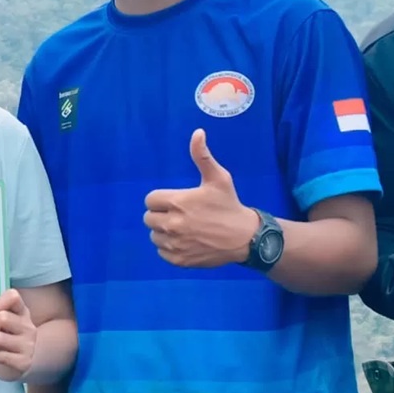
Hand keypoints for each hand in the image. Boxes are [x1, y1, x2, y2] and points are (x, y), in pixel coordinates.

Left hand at [0, 288, 42, 381]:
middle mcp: (28, 326)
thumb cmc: (4, 340)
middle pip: (4, 318)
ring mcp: (28, 344)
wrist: (17, 365)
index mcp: (22, 312)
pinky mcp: (24, 361)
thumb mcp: (0, 326)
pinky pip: (1, 356)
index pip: (13, 297)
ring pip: (0, 338)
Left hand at [142, 130, 257, 268]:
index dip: (161, 200)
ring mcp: (175, 244)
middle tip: (180, 215)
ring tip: (184, 228)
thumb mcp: (218, 178)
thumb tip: (197, 132)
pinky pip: (162, 252)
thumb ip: (202, 156)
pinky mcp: (179, 260)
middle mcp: (172, 224)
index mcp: (177, 202)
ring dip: (164, 232)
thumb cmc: (229, 205)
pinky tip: (185, 242)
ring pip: (154, 236)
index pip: (150, 200)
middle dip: (161, 215)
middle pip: (149, 218)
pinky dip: (170, 248)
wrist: (245, 237)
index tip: (176, 201)